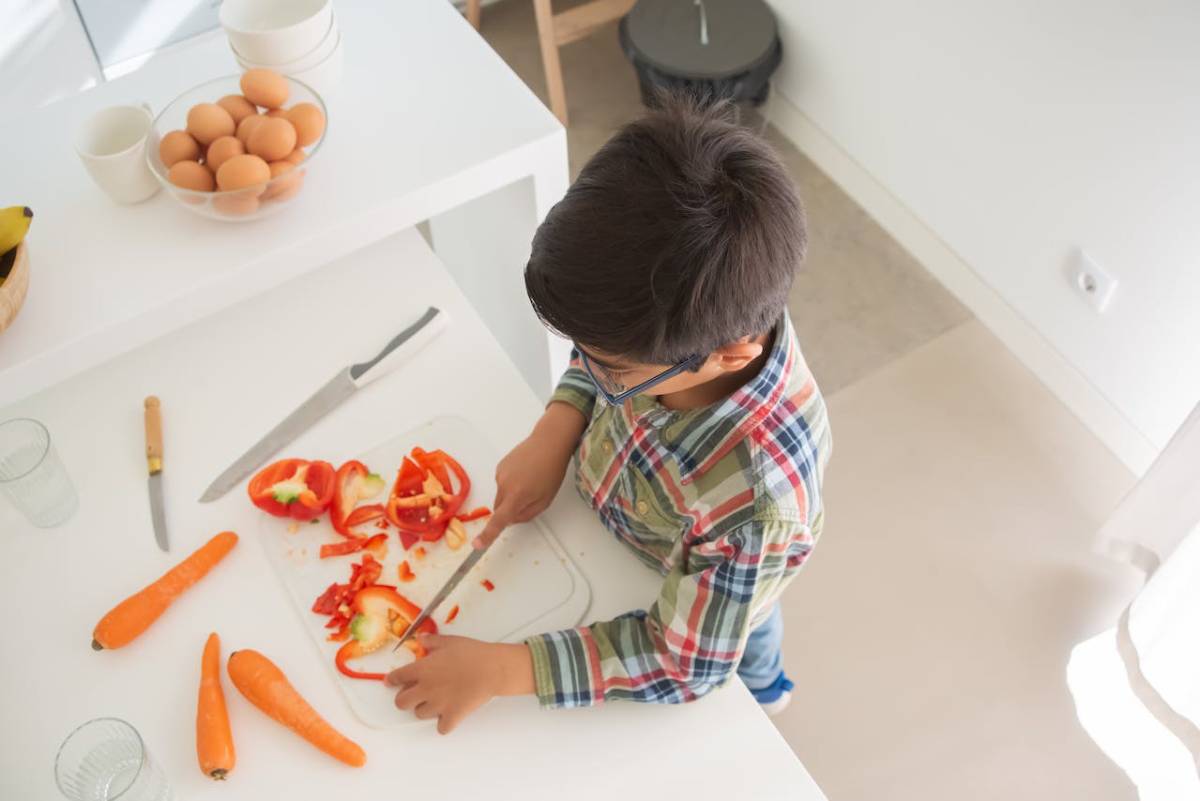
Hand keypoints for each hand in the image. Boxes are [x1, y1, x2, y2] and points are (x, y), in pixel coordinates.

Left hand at [385, 634, 534, 733]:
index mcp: (422, 669)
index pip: (397, 677)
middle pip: (401, 702)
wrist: (492, 669)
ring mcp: (438, 704)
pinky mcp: (452, 716)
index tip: (391, 681)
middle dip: (404, 698)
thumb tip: (421, 639)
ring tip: (434, 702)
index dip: (392, 680)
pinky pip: (441, 728)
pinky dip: (444, 724)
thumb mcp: (449, 641)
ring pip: (419, 714)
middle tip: (412, 694)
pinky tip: (448, 715)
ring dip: (424, 709)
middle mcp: (426, 688)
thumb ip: (432, 641)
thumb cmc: (473, 654)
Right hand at [474, 402, 585, 548]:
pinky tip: (525, 473)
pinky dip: (511, 483)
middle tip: (530, 498)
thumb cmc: (552, 471)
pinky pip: (502, 483)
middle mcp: (504, 485)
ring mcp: (500, 474)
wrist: (549, 442)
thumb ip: (526, 515)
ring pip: (501, 496)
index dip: (487, 535)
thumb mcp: (545, 500)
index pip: (498, 520)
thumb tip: (511, 519)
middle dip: (510, 510)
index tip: (477, 545)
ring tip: (530, 481)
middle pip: (500, 509)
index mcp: (516, 496)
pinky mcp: (499, 467)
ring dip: (512, 495)